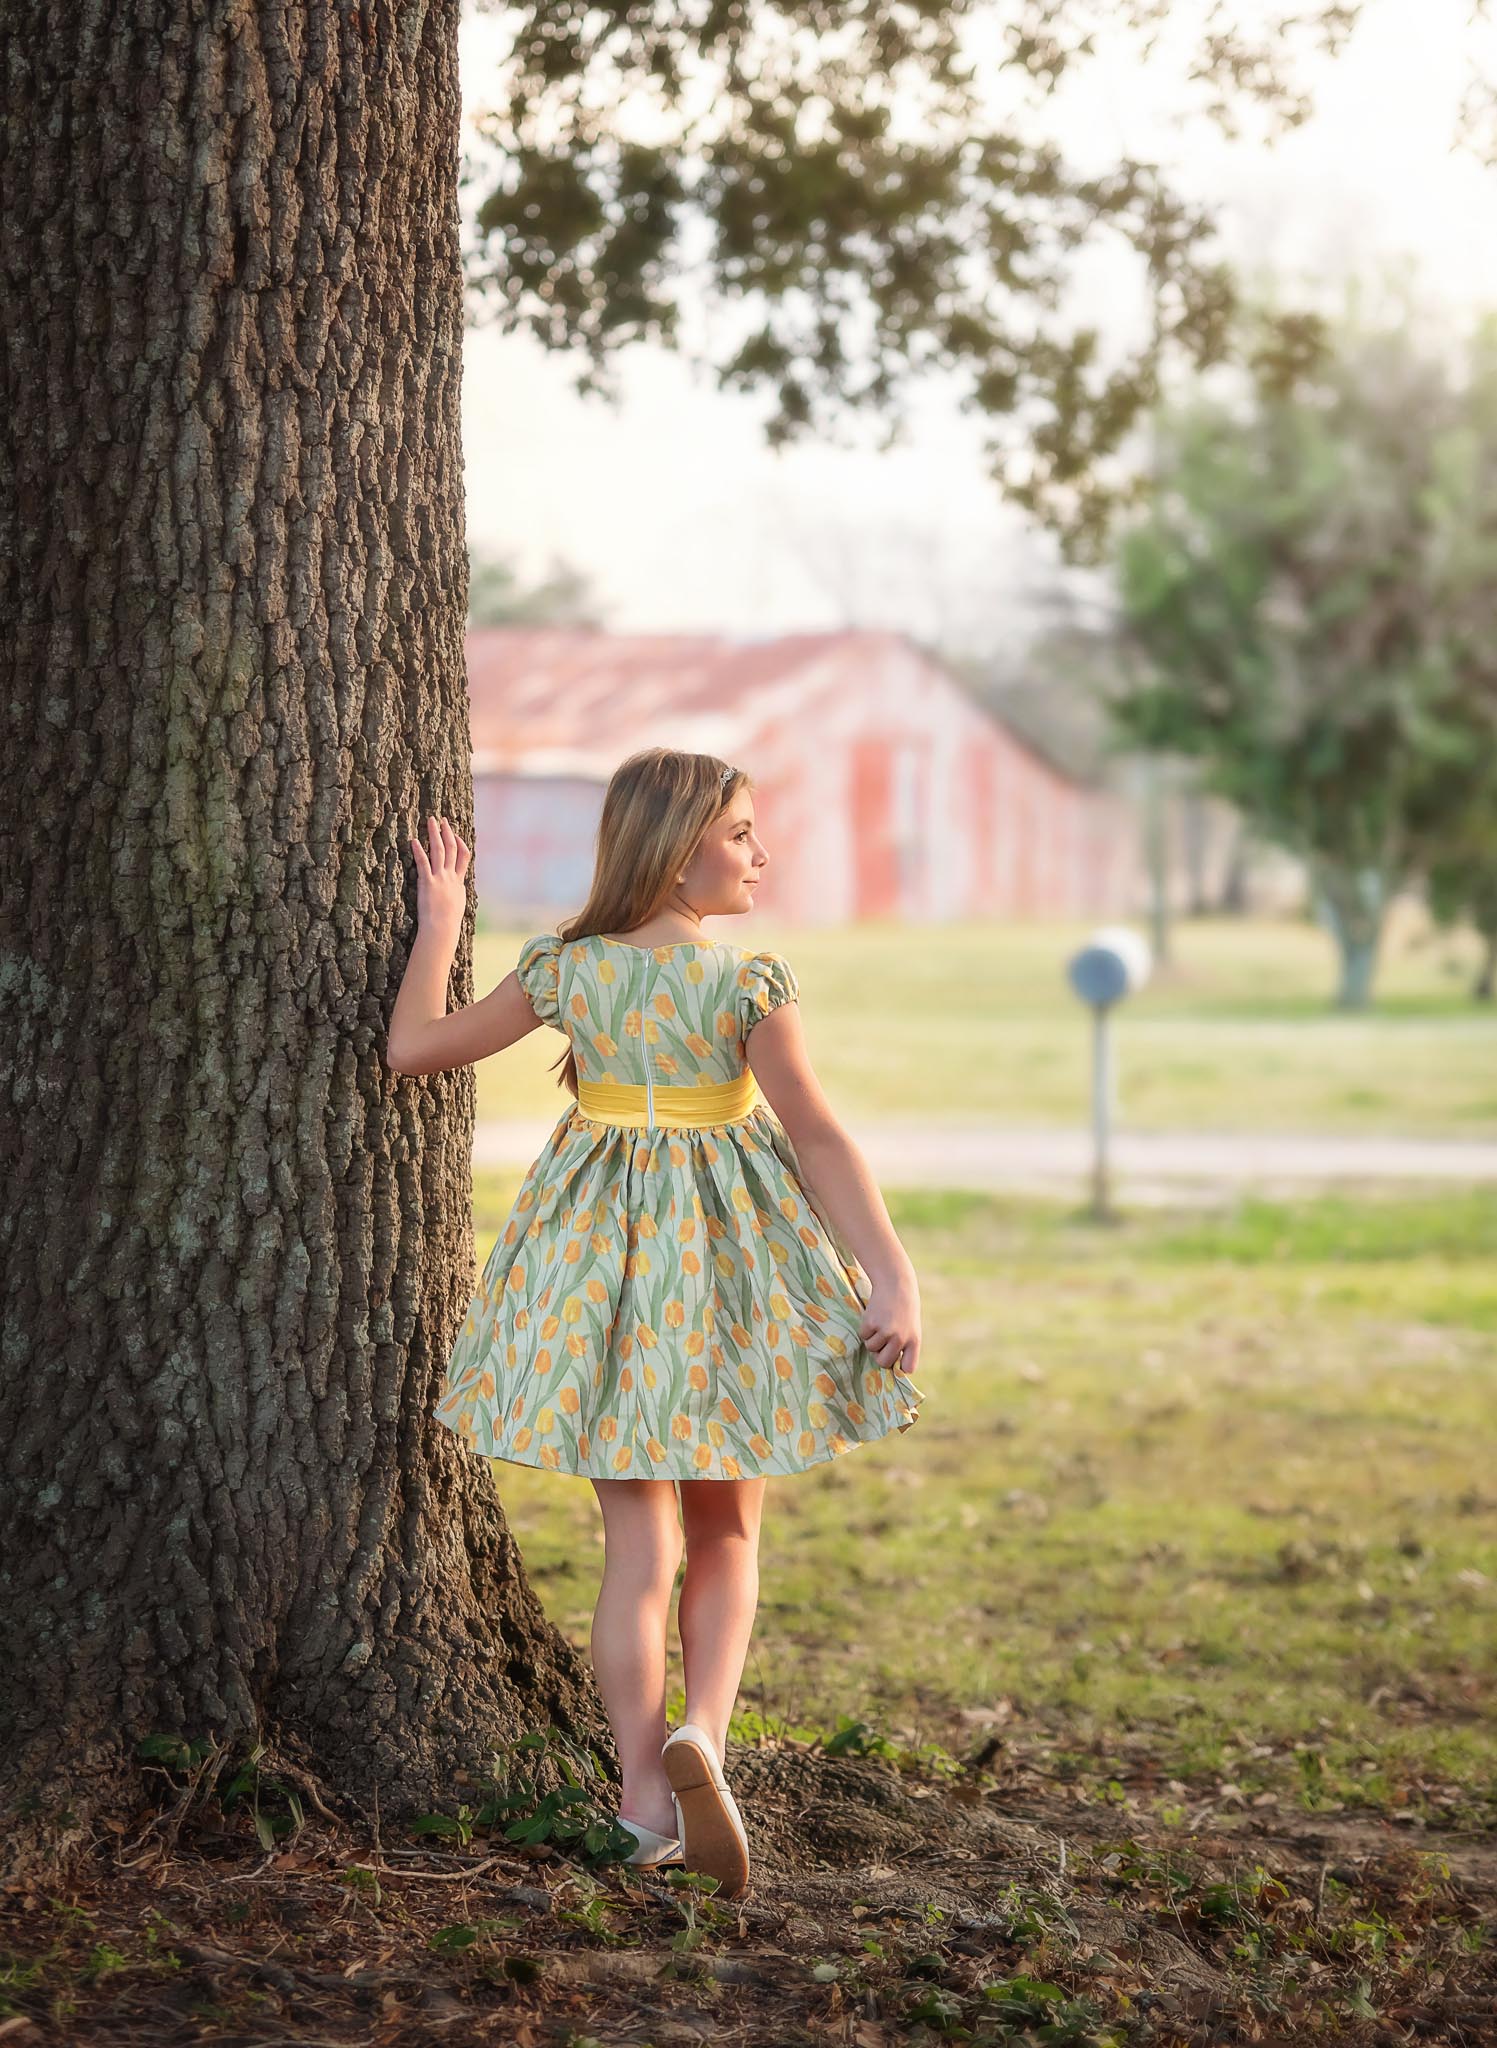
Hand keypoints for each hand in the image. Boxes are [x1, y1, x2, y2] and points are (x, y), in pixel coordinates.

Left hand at [410, 813, 470, 946]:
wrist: (442, 929)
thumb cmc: (448, 923)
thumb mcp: (456, 905)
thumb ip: (455, 895)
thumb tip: (454, 894)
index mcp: (458, 882)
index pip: (464, 856)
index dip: (460, 843)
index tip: (455, 834)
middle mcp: (451, 877)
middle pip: (452, 848)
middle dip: (447, 832)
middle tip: (441, 819)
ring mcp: (440, 878)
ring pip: (440, 850)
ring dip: (435, 834)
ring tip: (430, 821)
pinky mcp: (427, 883)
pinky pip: (423, 863)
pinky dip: (419, 850)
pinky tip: (413, 840)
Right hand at [858, 1265, 920, 1376]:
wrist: (896, 1284)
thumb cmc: (904, 1308)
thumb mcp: (911, 1327)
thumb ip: (904, 1345)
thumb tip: (886, 1363)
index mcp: (914, 1341)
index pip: (908, 1367)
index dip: (900, 1368)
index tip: (895, 1366)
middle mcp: (900, 1339)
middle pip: (883, 1362)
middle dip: (879, 1355)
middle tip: (881, 1342)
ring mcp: (885, 1332)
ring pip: (871, 1348)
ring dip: (871, 1339)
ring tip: (880, 1323)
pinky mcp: (871, 1324)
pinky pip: (863, 1336)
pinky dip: (865, 1328)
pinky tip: (874, 1316)